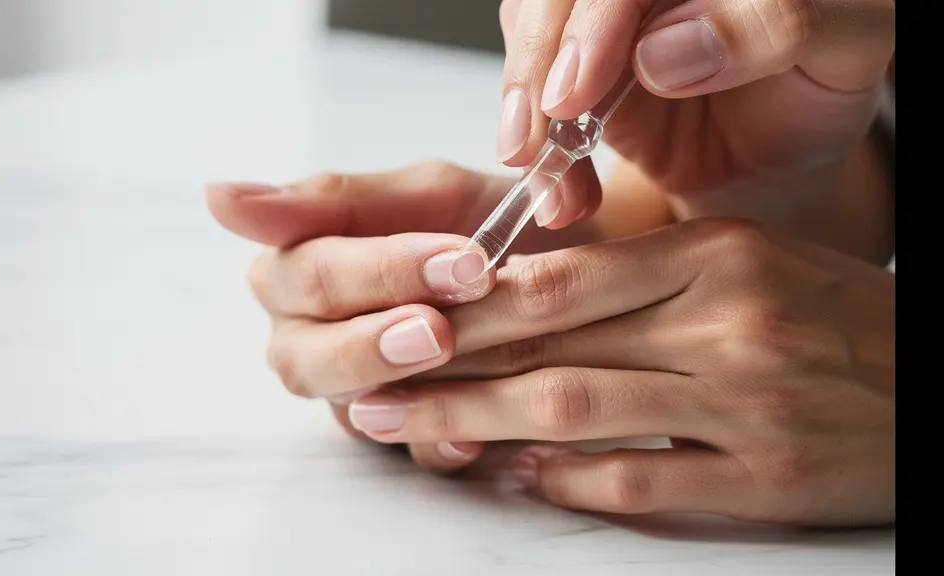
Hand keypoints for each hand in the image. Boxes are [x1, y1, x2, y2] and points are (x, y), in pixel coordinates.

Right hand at [205, 161, 667, 472]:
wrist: (568, 266)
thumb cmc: (485, 222)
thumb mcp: (427, 193)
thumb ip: (332, 197)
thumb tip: (216, 196)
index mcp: (302, 272)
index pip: (310, 274)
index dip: (379, 271)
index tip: (462, 259)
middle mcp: (313, 338)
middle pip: (309, 356)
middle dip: (376, 339)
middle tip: (446, 326)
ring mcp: (355, 393)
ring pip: (346, 409)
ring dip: (400, 388)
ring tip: (455, 361)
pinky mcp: (403, 435)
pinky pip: (405, 454)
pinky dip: (437, 445)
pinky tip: (473, 437)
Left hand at [346, 218, 894, 525]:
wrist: (936, 390)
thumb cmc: (833, 320)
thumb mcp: (746, 264)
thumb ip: (643, 278)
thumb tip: (528, 304)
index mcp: (714, 253)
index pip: (560, 279)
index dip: (468, 306)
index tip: (405, 319)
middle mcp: (724, 320)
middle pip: (551, 342)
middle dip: (447, 366)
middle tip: (376, 386)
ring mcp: (744, 401)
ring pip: (577, 408)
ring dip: (479, 422)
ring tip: (413, 432)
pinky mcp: (763, 476)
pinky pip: (638, 479)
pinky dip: (565, 480)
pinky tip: (516, 476)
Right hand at [495, 0, 894, 213]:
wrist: (784, 156)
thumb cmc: (823, 90)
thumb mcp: (844, 49)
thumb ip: (777, 26)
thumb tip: (663, 50)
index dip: (591, 22)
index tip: (576, 89)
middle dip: (533, 64)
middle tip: (532, 134)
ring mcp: (606, 22)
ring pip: (530, 33)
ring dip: (522, 115)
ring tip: (550, 185)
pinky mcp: (580, 70)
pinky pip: (533, 93)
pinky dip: (536, 151)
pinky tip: (561, 193)